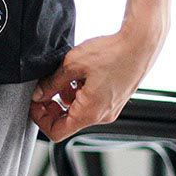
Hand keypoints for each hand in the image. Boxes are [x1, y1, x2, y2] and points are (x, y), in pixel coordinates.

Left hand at [29, 16, 167, 143]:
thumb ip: (51, 83)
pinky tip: (80, 76)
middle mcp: (101, 116)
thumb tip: (39, 94)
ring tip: (64, 78)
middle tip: (44, 90)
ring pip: (79, 112)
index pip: (56, 132)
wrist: (140, 43)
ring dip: (66, 99)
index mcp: (89, 113)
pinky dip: (80, 94)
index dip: (40, 119)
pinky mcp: (115, 100)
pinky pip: (91, 104)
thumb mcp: (72, 65)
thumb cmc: (112, 53)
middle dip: (51, 108)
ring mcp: (110, 109)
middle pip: (67, 123)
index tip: (35, 103)